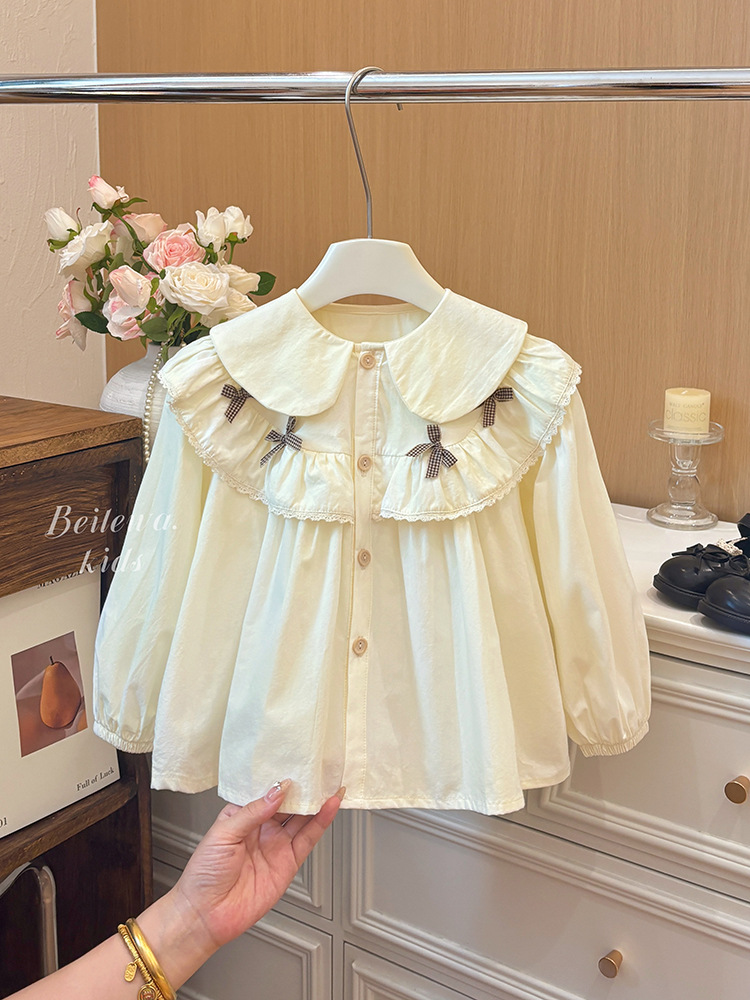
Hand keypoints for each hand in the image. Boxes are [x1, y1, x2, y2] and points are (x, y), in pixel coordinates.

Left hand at [168, 780, 342, 951]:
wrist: (206, 915)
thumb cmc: (203, 875)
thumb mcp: (223, 833)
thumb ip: (253, 811)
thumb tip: (277, 791)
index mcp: (242, 816)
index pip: (267, 792)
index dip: (281, 779)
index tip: (295, 764)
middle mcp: (261, 828)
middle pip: (288, 803)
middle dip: (304, 788)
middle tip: (319, 771)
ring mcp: (276, 845)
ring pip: (302, 818)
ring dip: (317, 802)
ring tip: (330, 785)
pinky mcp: (288, 863)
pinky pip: (308, 839)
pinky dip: (321, 822)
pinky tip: (329, 808)